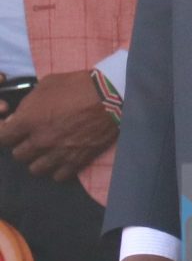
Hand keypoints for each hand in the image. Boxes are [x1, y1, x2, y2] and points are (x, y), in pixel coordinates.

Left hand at [0, 73, 117, 179]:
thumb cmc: (77, 85)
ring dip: (38, 160)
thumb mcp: (47, 85)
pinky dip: (58, 169)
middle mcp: (39, 141)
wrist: (111, 96)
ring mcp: (58, 153)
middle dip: (23, 146)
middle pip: (18, 155)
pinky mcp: (76, 160)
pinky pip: (58, 176)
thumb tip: (16, 119)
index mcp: (28, 121)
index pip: (2, 138)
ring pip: (35, 169)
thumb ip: (28, 104)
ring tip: (47, 152)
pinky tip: (62, 159)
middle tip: (34, 138)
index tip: (12, 131)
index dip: (6, 134)